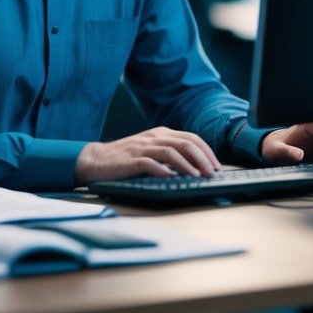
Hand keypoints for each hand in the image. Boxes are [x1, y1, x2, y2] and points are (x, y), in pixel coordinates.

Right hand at [74, 127, 220, 184]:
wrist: (95, 159)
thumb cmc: (125, 157)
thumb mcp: (150, 149)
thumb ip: (169, 152)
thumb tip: (196, 166)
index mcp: (160, 133)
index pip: (190, 138)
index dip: (206, 151)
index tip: (216, 165)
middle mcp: (153, 137)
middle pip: (185, 143)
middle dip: (202, 157)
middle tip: (212, 172)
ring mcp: (142, 148)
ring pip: (171, 152)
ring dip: (187, 164)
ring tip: (198, 176)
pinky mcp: (131, 160)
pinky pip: (150, 163)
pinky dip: (163, 170)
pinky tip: (172, 178)